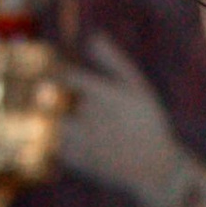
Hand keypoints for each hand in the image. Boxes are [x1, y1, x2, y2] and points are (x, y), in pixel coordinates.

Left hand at [59, 37, 205, 206]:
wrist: (156, 170)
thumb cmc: (148, 124)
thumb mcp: (138, 89)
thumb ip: (114, 62)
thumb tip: (92, 36)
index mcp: (106, 94)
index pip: (67, 75)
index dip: (58, 72)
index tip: (58, 74)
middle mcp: (93, 117)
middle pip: (53, 99)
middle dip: (48, 95)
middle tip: (48, 95)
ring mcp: (84, 141)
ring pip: (50, 123)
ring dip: (49, 118)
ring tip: (55, 117)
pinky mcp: (78, 162)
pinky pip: (53, 146)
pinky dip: (53, 139)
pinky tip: (67, 138)